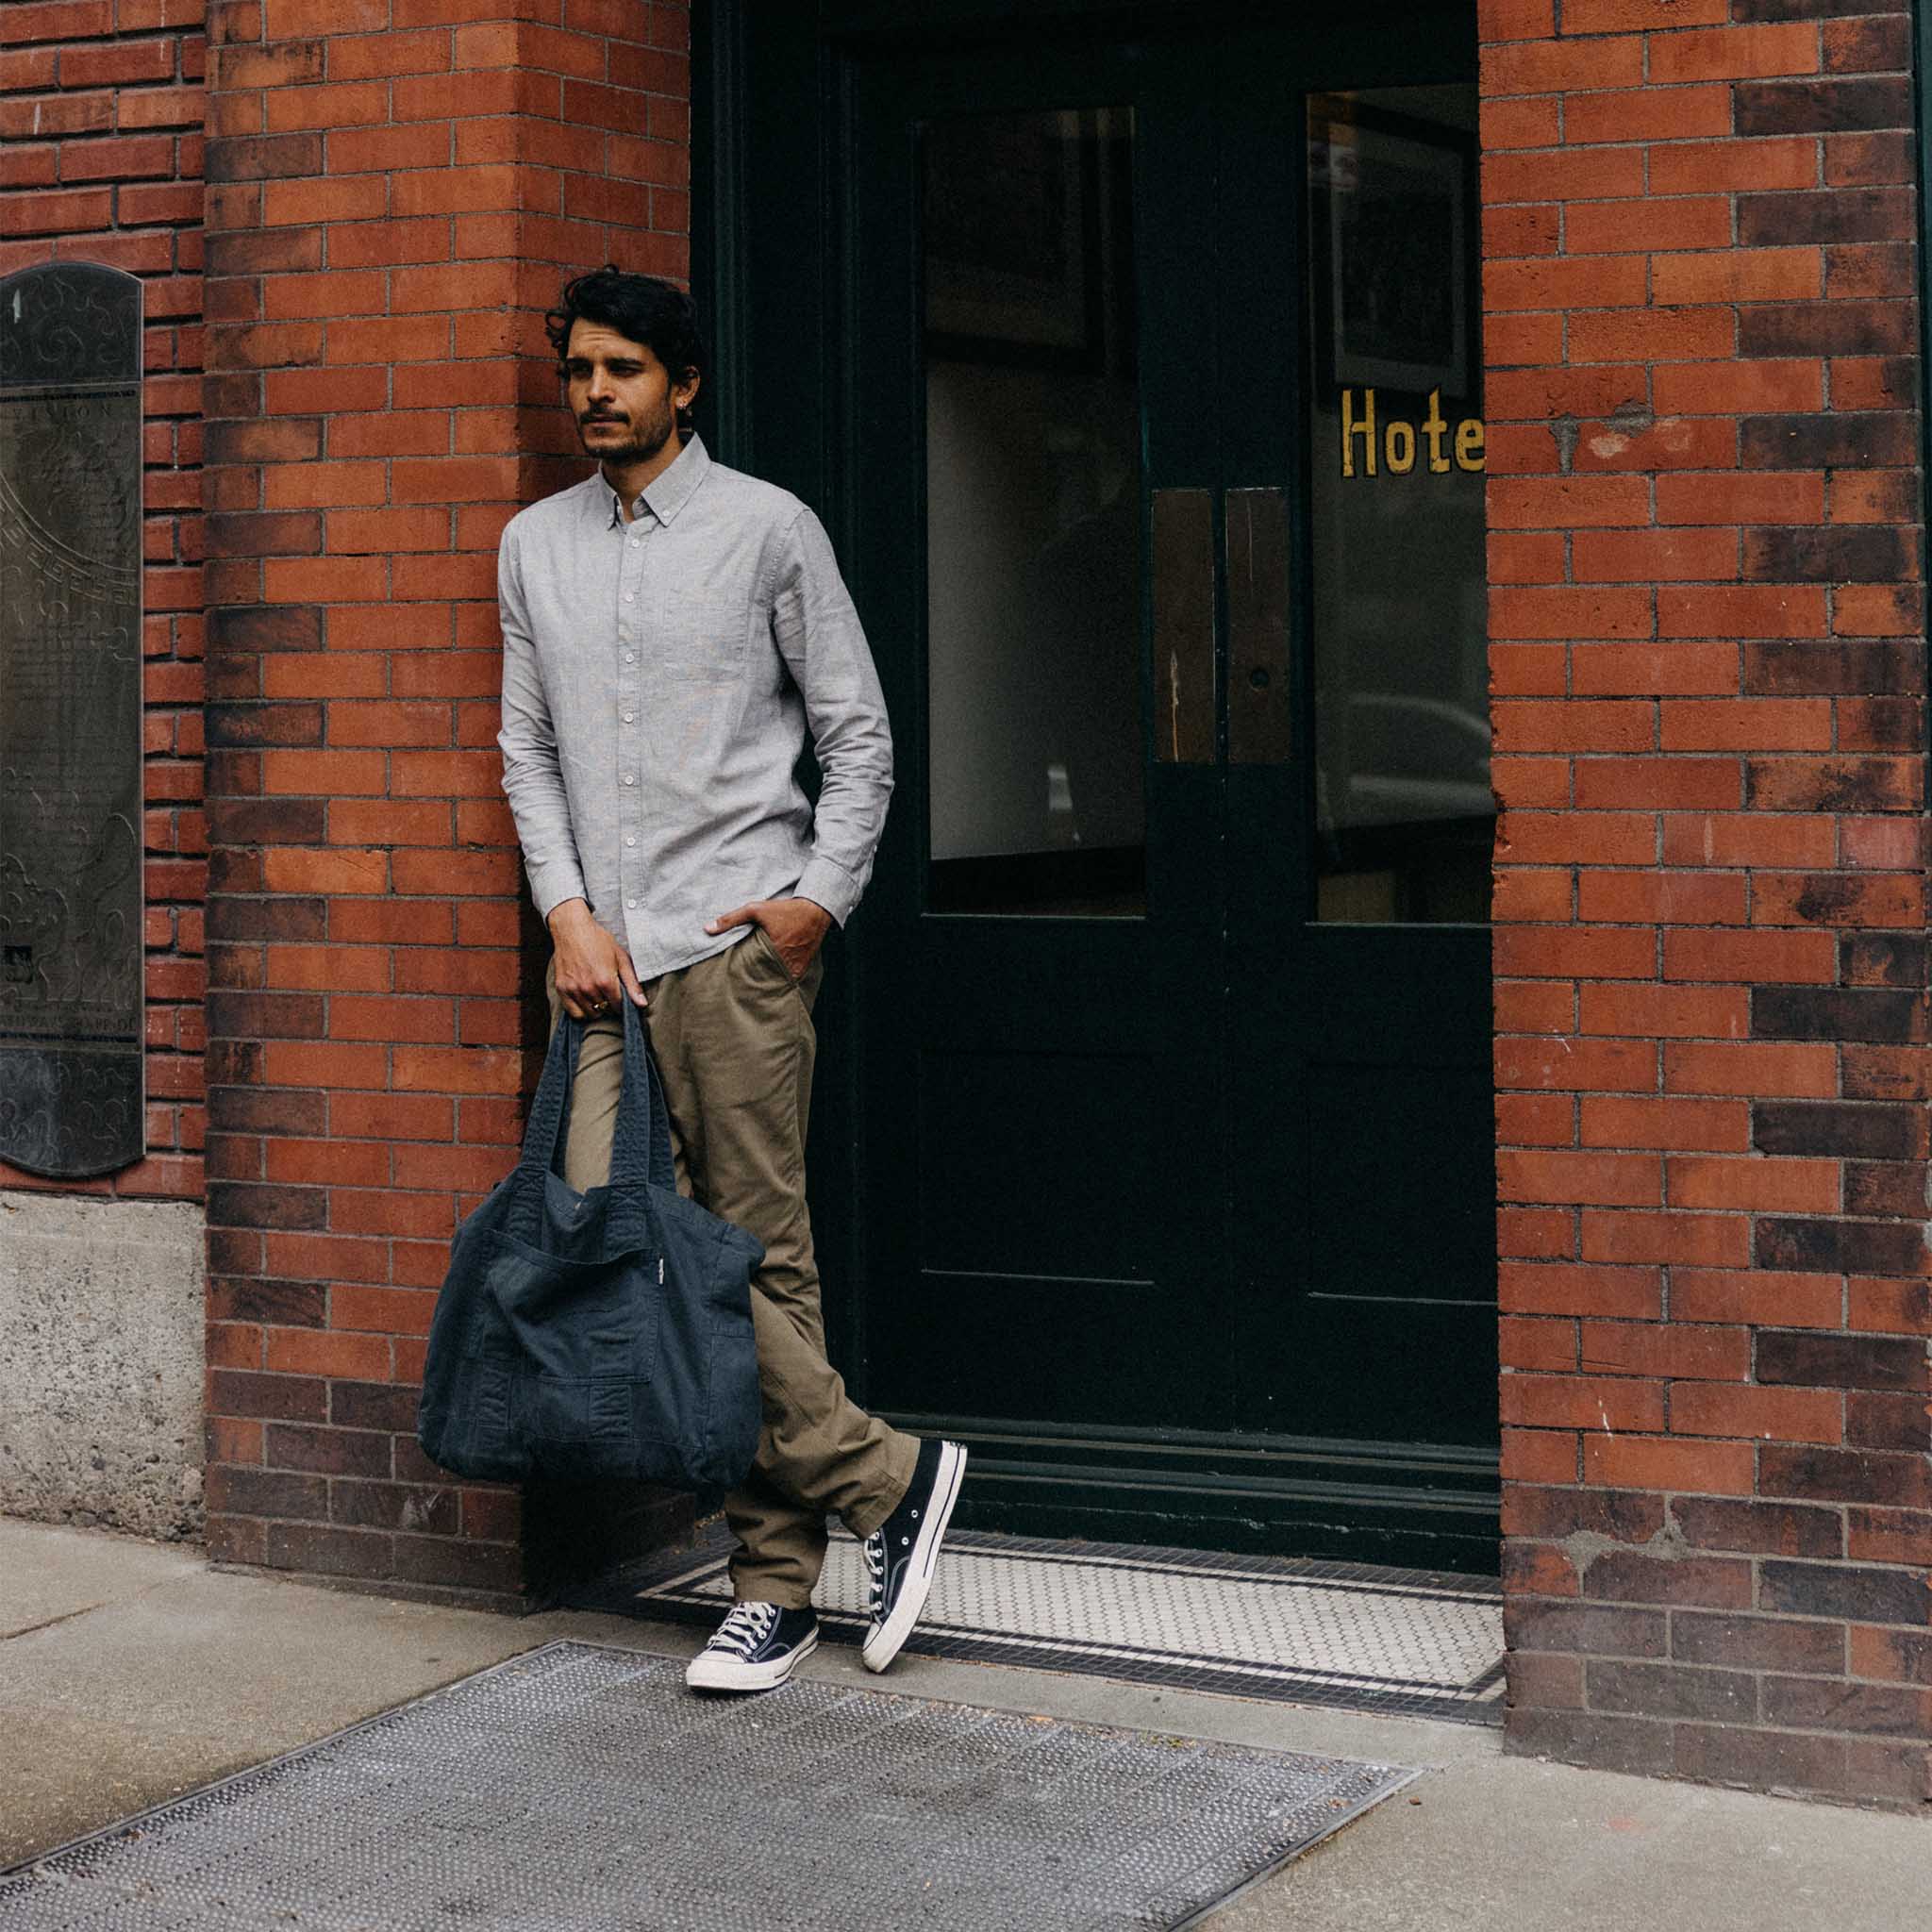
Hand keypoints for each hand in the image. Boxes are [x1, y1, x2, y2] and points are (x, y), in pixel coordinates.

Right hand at [547, 899, 646, 1018]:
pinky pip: (573, 1012)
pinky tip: (586, 1001)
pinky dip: (581, 1011)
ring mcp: (573, 989)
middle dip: (609, 1004)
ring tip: (598, 996)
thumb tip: (642, 1004)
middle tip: (608, 994)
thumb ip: (632, 983)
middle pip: (604, 1010)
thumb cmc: (598, 940)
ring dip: (596, 1008)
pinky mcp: (562, 989)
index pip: (617, 1006)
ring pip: (590, 1013)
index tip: (620, 998)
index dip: (621, 1003)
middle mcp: (588, 988)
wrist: (572, 929)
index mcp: (605, 980)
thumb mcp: (621, 958)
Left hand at [706, 896, 831, 981]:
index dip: (742, 978)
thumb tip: (707, 929)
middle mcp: (785, 963)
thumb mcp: (756, 909)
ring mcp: (796, 968)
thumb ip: (731, 919)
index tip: (733, 982)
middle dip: (754, 984)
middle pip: (764, 981)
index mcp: (772, 952)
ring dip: (768, 982)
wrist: (815, 911)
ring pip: (777, 982)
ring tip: (755, 987)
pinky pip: (789, 980)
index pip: (752, 973)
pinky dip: (781, 980)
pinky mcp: (802, 968)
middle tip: (741, 989)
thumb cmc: (785, 909)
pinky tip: (772, 979)